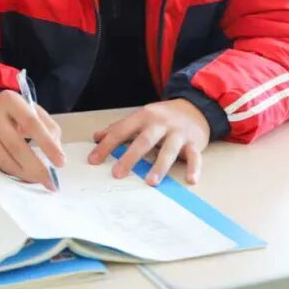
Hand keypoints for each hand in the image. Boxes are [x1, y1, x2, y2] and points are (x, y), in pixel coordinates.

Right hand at [0, 90, 63, 188]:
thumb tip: (56, 155)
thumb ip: (50, 130)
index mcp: (9, 100)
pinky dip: (15, 174)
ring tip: (40, 180)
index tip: (61, 162)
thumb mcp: (37, 113)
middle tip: (50, 180)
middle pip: (16, 146)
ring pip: (6, 160)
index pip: (31, 123)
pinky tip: (26, 176)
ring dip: (26, 174)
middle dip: (36, 166)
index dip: (47, 144)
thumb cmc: (20, 113)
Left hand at [89, 99, 208, 185]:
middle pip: (144, 140)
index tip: (93, 160)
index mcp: (143, 116)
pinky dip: (194, 168)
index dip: (107, 145)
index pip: (121, 130)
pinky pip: (195, 156)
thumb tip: (96, 136)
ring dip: (160, 166)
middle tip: (117, 174)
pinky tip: (191, 180)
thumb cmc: (162, 116)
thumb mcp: (140, 117)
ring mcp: (178, 133)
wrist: (195, 107)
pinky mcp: (195, 142)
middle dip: (130, 157)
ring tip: (150, 182)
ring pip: (169, 150)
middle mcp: (160, 123)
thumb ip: (119, 127)